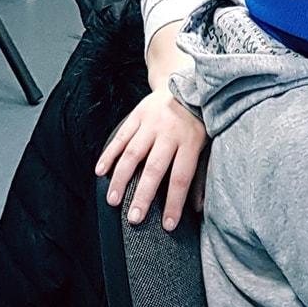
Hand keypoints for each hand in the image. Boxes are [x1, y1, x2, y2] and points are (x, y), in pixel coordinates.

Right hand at [95, 87, 207, 230]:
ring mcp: (151, 122)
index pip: (181, 178)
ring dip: (121, 179)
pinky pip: (120, 137)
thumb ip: (201, 176)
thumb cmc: (199, 120)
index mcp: (190, 141)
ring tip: (113, 200)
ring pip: (132, 153)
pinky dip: (109, 155)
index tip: (167, 225)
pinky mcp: (137, 115)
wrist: (186, 81)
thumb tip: (198, 208)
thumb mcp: (207, 145)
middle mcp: (169, 132)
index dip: (174, 203)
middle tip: (134, 217)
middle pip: (154, 168)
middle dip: (143, 196)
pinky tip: (100, 172)